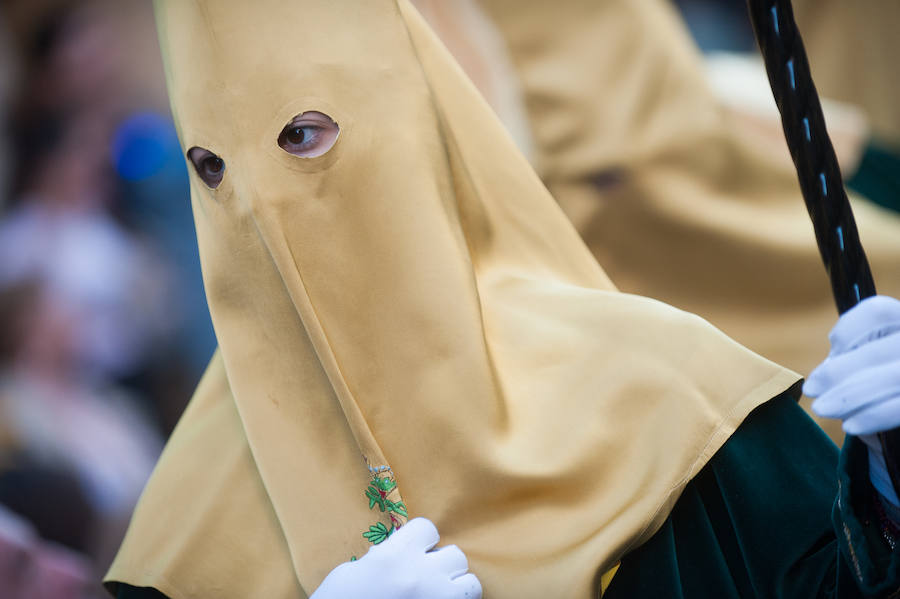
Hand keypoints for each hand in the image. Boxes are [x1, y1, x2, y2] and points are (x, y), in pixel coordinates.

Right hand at [310, 518, 481, 598]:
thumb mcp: (355, 571)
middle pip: (456, 555)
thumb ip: (383, 558)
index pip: (428, 528)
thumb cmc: (338, 597)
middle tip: (425, 577)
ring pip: (470, 583)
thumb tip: (397, 554)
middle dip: (443, 564)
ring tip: (437, 593)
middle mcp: (421, 576)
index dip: (421, 538)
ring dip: (456, 586)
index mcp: (396, 556)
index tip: (412, 550)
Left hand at [804, 295, 899, 505]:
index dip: (851, 328)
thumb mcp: (866, 371)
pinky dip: (874, 415)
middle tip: (811, 389)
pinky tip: (850, 426)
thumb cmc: (879, 391)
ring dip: (851, 395)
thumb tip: (825, 373)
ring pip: (894, 377)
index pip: (880, 312)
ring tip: (822, 409)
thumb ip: (852, 361)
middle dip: (840, 371)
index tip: (832, 347)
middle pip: (881, 350)